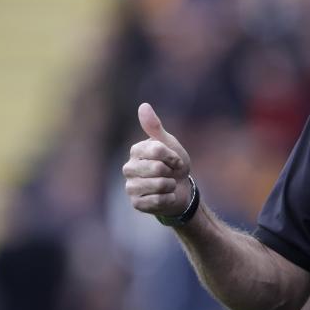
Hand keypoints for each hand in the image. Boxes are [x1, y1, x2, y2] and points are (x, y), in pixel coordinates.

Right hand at [123, 103, 193, 218]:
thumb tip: (143, 105)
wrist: (181, 190)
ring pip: (158, 185)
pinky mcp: (136, 203)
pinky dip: (168, 199)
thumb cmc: (174, 165)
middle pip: (157, 168)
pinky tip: (166, 197)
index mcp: (136, 151)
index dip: (172, 156)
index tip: (175, 160)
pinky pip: (157, 200)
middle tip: (170, 174)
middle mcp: (128, 168)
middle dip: (171, 172)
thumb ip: (155, 127)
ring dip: (171, 186)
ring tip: (168, 185)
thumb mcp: (169, 144)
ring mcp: (131, 186)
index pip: (157, 149)